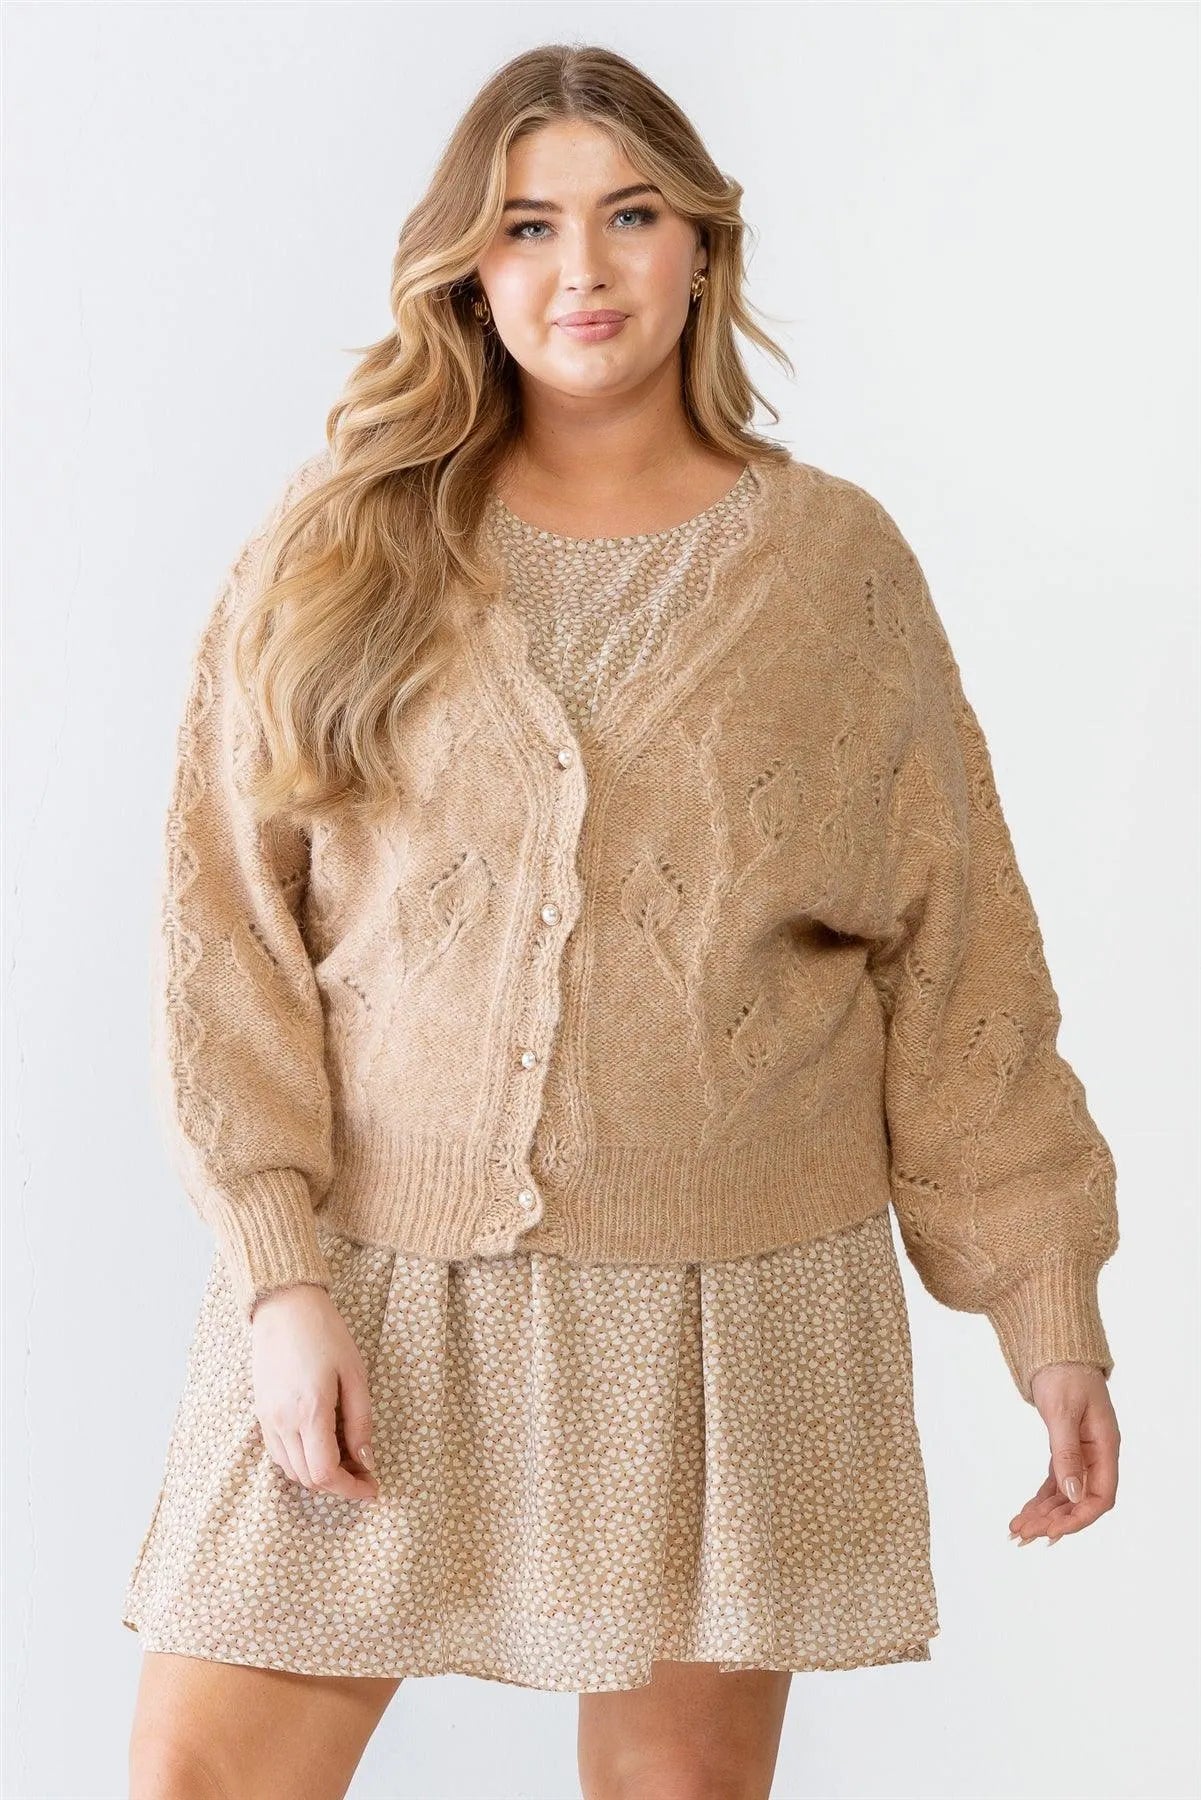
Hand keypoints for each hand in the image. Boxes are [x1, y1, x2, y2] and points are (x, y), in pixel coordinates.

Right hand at [250, 1282, 379, 1504]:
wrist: (284, 1308)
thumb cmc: (326, 1334)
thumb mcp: (355, 1374)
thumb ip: (360, 1421)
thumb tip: (366, 1460)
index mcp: (310, 1411)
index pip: (325, 1473)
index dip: (350, 1489)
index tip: (372, 1488)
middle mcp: (283, 1421)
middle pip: (308, 1478)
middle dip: (338, 1484)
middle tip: (364, 1470)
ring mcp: (267, 1419)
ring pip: (291, 1470)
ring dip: (318, 1474)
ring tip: (346, 1456)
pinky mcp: (260, 1413)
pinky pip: (278, 1454)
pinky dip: (300, 1461)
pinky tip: (321, 1444)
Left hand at [1009, 1362, 1119, 1544]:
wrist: (1057, 1350)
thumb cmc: (1064, 1373)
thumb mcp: (1063, 1411)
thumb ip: (1067, 1452)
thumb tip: (1073, 1493)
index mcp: (1105, 1446)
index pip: (1100, 1496)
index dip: (1078, 1518)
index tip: (1051, 1532)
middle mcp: (1096, 1454)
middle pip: (1080, 1500)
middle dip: (1053, 1521)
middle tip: (1022, 1536)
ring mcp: (1082, 1453)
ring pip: (1065, 1494)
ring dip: (1044, 1514)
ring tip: (1017, 1531)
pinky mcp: (1065, 1449)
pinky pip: (1055, 1481)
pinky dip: (1041, 1498)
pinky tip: (1026, 1512)